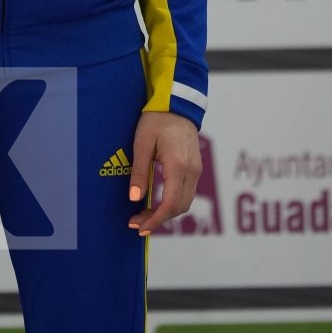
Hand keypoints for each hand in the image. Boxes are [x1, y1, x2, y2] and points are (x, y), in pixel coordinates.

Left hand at [127, 111, 201, 236]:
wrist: (177, 104)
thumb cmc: (156, 120)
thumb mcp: (142, 144)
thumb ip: (139, 172)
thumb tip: (135, 198)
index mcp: (178, 166)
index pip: (170, 204)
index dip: (155, 220)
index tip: (140, 228)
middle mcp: (192, 171)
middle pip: (179, 207)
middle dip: (158, 219)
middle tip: (137, 222)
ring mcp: (196, 169)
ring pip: (185, 202)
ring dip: (166, 212)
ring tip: (144, 214)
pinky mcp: (195, 167)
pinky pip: (186, 192)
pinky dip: (173, 202)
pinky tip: (157, 201)